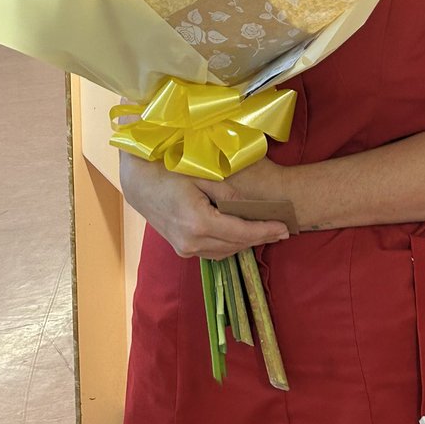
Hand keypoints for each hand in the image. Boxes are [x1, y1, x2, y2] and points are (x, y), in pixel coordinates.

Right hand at [118, 151, 288, 259]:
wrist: (139, 184)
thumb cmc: (168, 172)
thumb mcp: (200, 176)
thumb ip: (227, 192)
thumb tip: (250, 205)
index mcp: (198, 222)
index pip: (241, 232)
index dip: (265, 231)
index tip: (285, 228)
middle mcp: (191, 242)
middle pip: (236, 245)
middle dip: (260, 238)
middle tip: (282, 230)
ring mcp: (185, 249)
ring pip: (225, 252)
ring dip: (246, 243)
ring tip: (267, 233)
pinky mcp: (182, 249)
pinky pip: (213, 252)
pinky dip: (230, 245)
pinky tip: (242, 236)